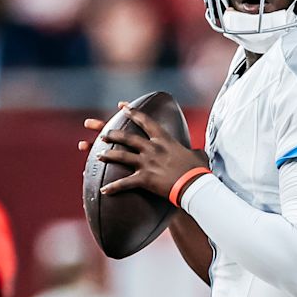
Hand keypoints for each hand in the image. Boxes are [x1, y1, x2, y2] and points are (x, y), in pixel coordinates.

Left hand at [78, 102, 208, 199]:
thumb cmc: (198, 170)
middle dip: (113, 134)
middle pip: (128, 138)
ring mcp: (147, 163)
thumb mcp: (197, 155)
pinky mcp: (144, 178)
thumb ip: (192, 151)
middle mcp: (153, 148)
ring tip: (98, 156)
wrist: (195, 185)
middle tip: (103, 134)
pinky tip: (103, 190)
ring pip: (122, 156)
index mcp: (164, 140)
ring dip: (108, 155)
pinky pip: (124, 183)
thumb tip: (197, 153)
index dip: (132, 112)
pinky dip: (113, 187)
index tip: (122, 107)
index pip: (146, 121)